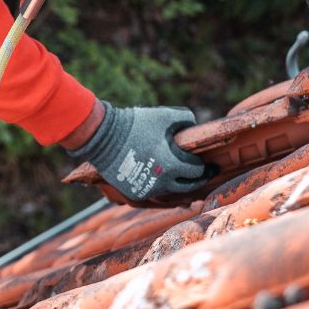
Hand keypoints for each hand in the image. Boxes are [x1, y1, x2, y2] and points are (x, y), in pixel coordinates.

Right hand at [67, 101, 207, 200]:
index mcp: (172, 166)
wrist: (103, 137)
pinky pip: (153, 193)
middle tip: (203, 175)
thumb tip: (194, 125)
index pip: (197, 172)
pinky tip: (162, 179)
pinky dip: (159, 187)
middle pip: (188, 188)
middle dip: (197, 180)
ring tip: (182, 178)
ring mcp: (147, 190)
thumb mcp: (164, 115)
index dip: (203, 166)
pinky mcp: (134, 193)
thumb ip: (186, 118)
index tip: (205, 163)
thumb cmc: (136, 124)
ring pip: (170, 192)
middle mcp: (162, 183)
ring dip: (177, 185)